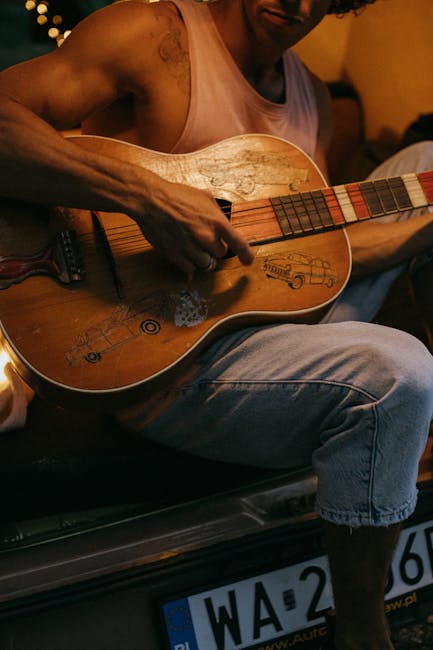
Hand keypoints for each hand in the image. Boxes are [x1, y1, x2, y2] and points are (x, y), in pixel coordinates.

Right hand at [133, 178, 253, 273]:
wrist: (151, 200)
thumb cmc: (175, 195)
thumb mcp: (204, 197)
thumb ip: (217, 213)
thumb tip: (223, 224)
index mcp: (216, 222)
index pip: (239, 244)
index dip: (246, 255)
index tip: (248, 261)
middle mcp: (205, 237)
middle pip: (220, 254)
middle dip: (214, 247)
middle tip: (203, 237)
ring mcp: (191, 248)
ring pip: (206, 263)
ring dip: (201, 256)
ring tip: (192, 243)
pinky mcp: (176, 256)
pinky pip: (190, 268)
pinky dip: (189, 262)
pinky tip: (183, 250)